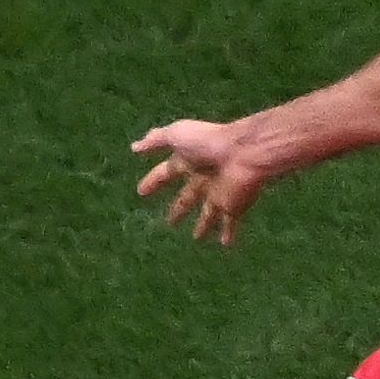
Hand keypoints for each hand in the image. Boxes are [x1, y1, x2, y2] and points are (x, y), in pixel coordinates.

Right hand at [134, 118, 270, 244]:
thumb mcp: (176, 135)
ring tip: (197, 238)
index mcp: (188, 160)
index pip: (166, 173)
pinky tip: (224, 244)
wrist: (244, 152)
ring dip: (202, 225)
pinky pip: (229, 222)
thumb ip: (156, 140)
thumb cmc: (209, 141)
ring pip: (208, 214)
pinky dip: (227, 233)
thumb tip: (134, 147)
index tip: (141, 191)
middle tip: (170, 222)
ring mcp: (219, 193)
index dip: (153, 182)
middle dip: (178, 208)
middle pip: (187, 197)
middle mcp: (203, 178)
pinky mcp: (233, 205)